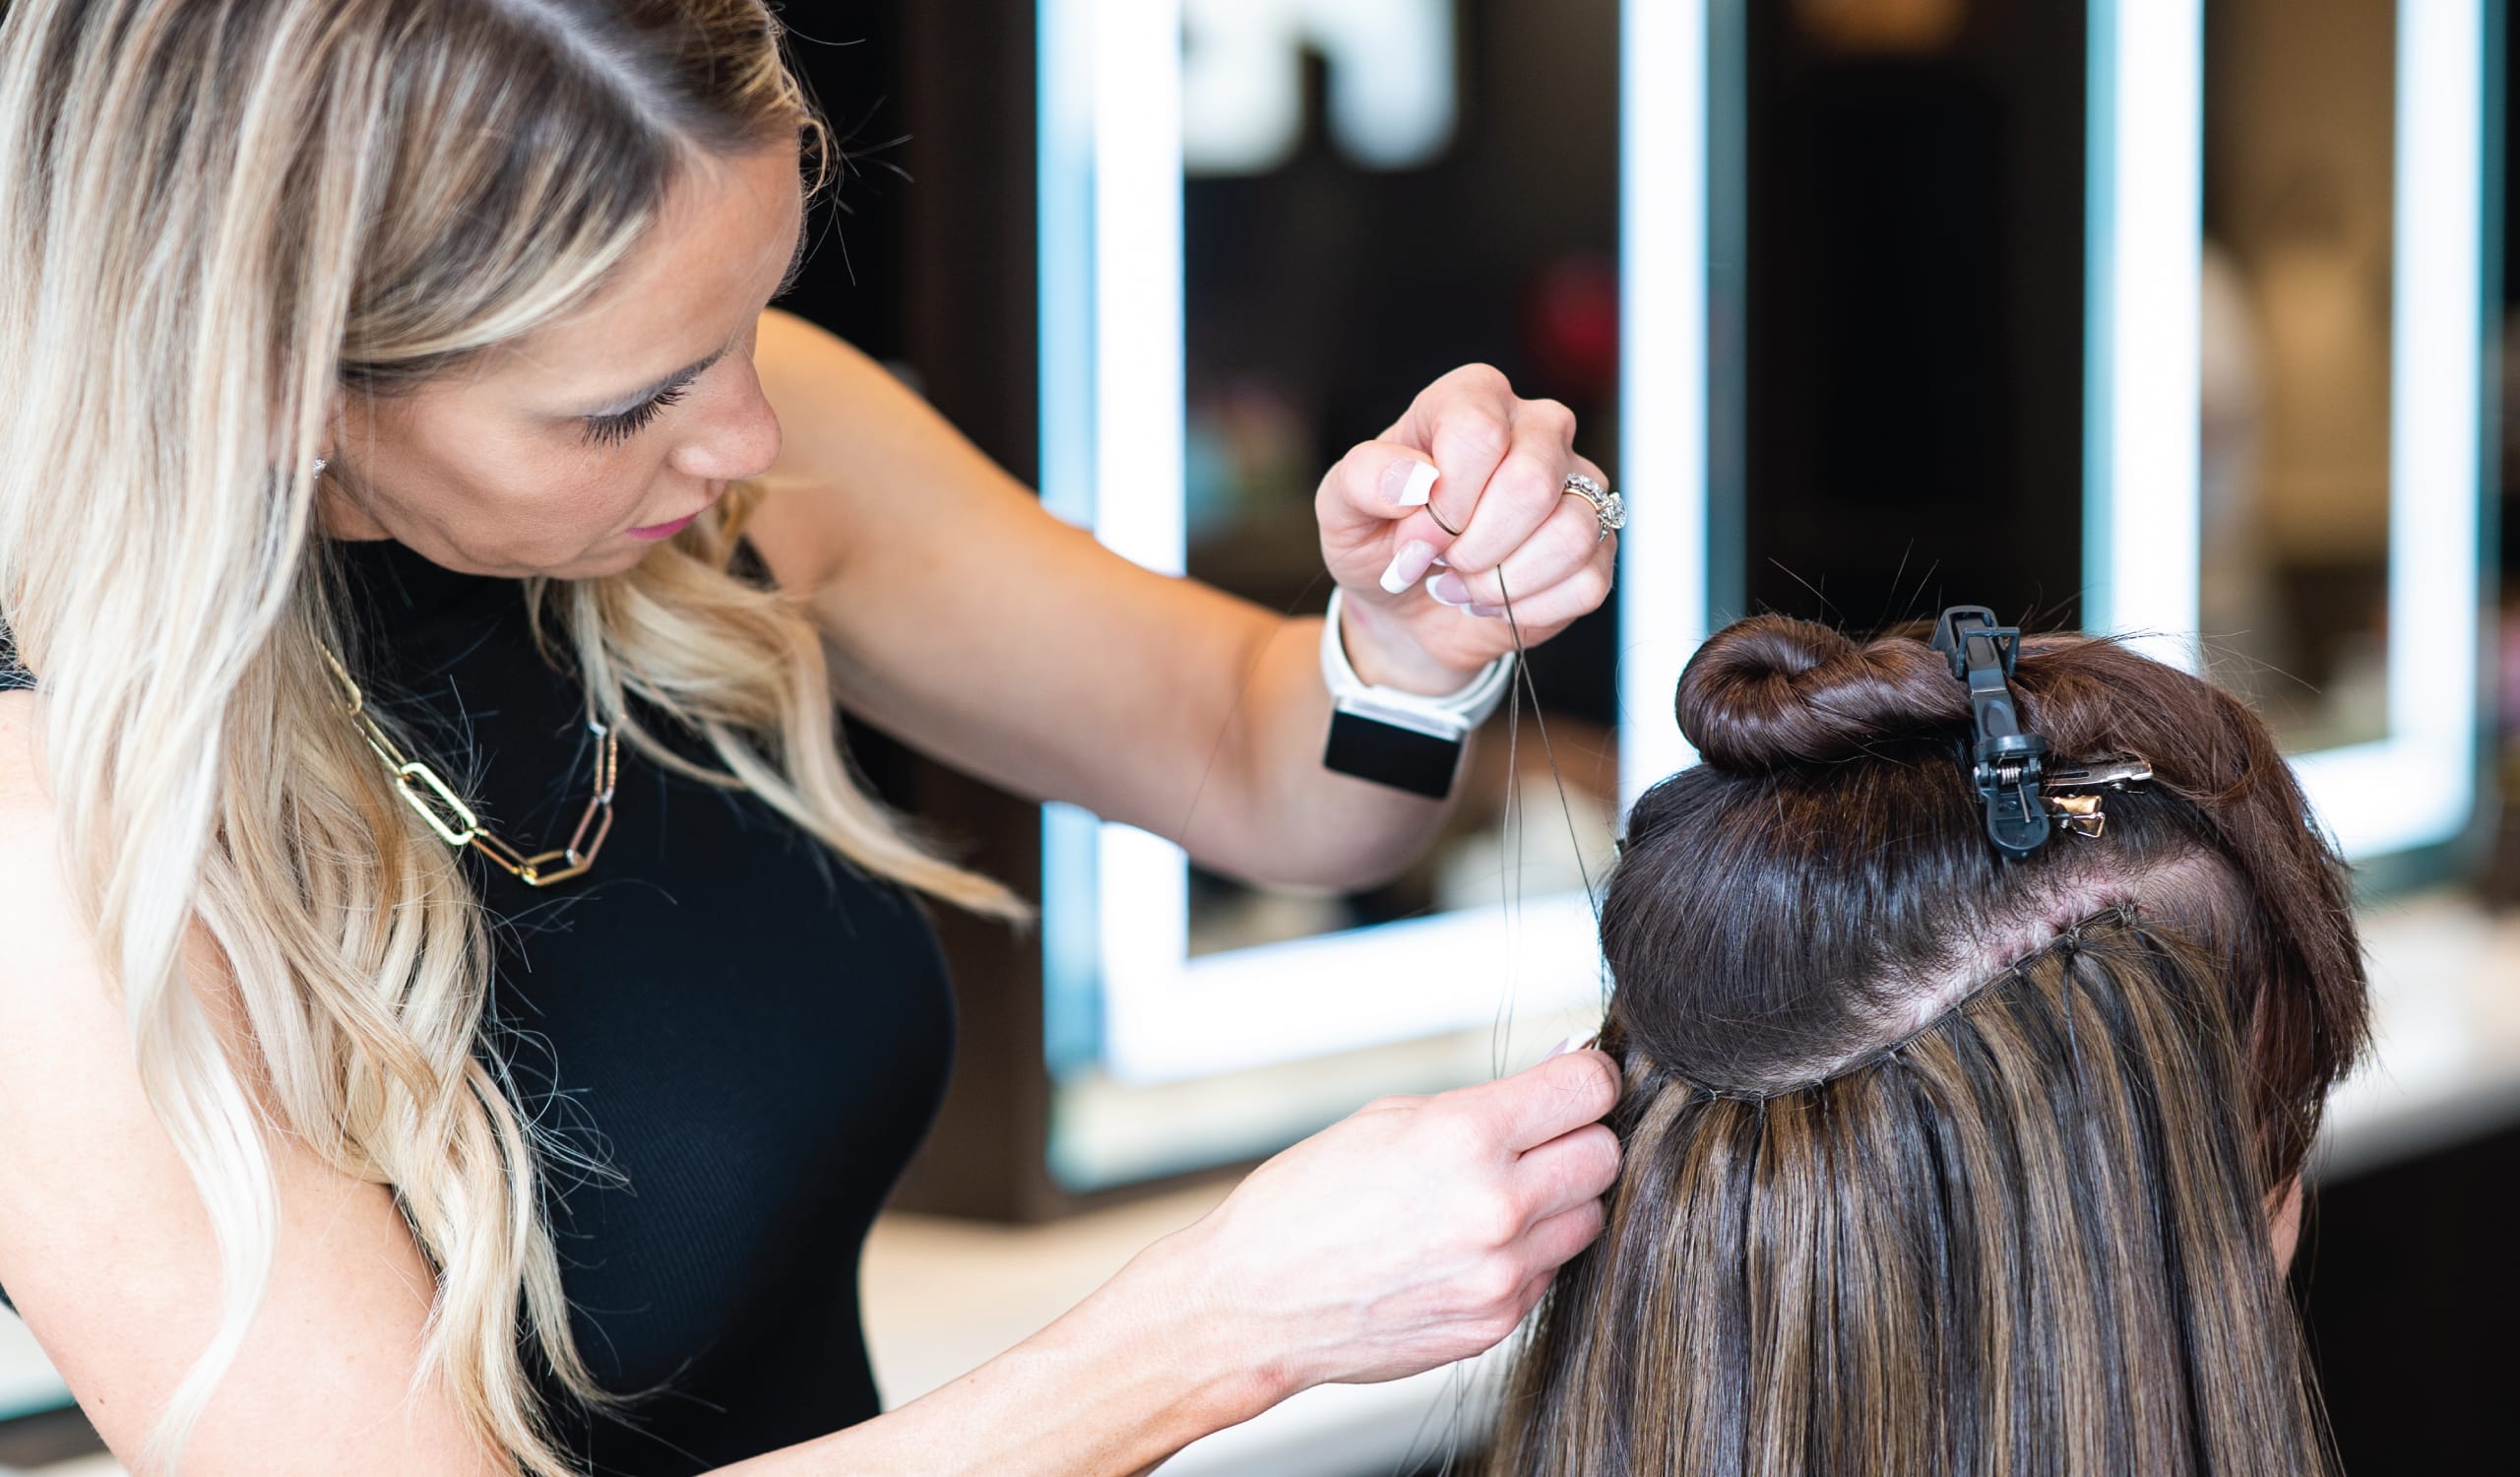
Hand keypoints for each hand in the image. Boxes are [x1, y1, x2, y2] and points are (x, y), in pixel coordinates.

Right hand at [1143, 1046, 1620, 1402]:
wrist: (1253, 1304)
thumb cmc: (1304, 1203)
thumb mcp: (1388, 1119)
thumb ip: (1487, 1101)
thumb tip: (1567, 1067)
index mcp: (1463, 1138)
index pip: (1589, 1088)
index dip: (1586, 1076)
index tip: (1573, 1080)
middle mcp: (1494, 1207)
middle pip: (1604, 1154)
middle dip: (1576, 1136)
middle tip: (1534, 1137)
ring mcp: (1500, 1273)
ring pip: (1589, 1216)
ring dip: (1559, 1199)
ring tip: (1498, 1194)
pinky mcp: (1497, 1321)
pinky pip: (1551, 1269)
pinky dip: (1528, 1251)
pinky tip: (1471, 1243)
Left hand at [1316, 365, 1617, 693]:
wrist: (1407, 605)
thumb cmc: (1379, 541)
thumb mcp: (1341, 510)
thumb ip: (1364, 480)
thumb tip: (1416, 478)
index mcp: (1472, 398)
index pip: (1478, 431)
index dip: (1445, 501)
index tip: (1416, 534)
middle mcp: (1537, 427)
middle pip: (1532, 481)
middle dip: (1474, 546)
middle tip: (1442, 563)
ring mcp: (1576, 484)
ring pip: (1571, 533)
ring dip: (1502, 581)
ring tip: (1464, 583)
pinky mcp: (1598, 543)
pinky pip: (1587, 581)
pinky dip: (1530, 607)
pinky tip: (1498, 600)